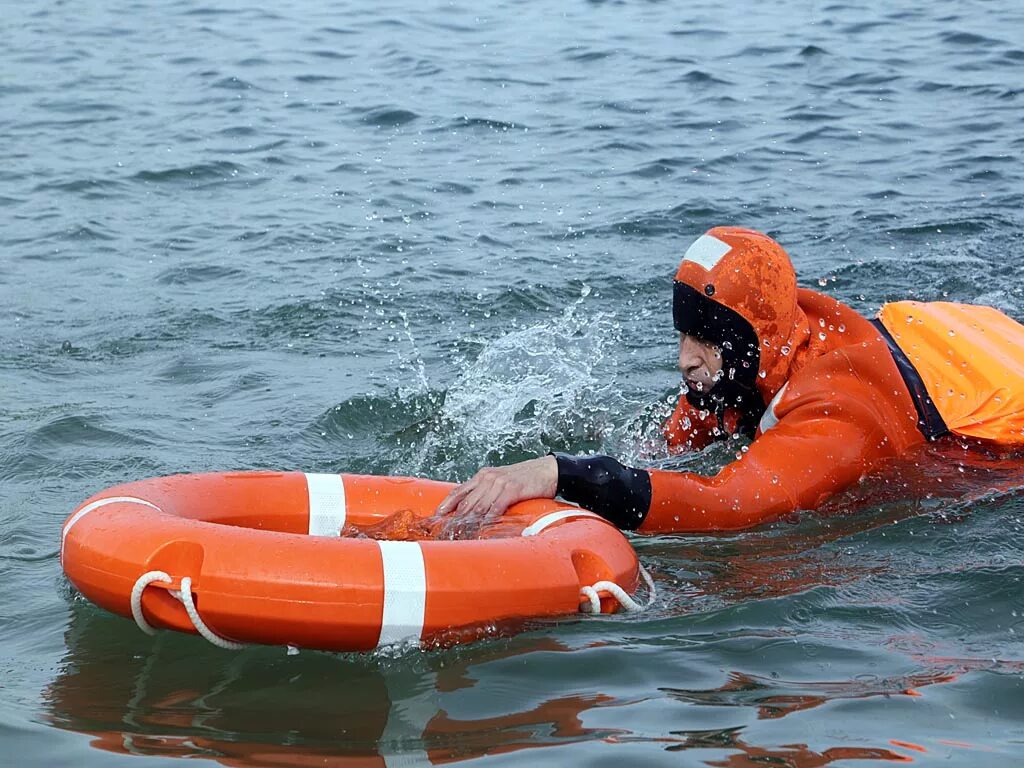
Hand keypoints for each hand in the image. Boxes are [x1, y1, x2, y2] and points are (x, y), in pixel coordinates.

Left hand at [433, 456, 558, 538]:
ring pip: (478, 507)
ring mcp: (499, 483)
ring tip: (458, 536)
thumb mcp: (502, 481)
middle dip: (454, 520)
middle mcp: (487, 478)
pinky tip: (481, 529)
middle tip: (445, 533)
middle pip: (465, 502)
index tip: (435, 518)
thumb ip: (488, 492)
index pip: (458, 492)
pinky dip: (487, 519)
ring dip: (467, 523)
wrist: (548, 470)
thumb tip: (476, 511)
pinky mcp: (511, 489)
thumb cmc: (526, 479)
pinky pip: (495, 507)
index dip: (445, 506)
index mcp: (482, 476)